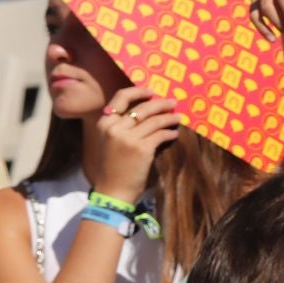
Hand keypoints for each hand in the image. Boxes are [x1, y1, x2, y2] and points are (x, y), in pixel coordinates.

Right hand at [86, 87, 180, 202]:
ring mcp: (127, 138)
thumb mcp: (111, 142)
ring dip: (169, 117)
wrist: (112, 191)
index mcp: (104, 124)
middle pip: (143, 108)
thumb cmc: (114, 167)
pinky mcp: (141, 148)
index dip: (138, 91)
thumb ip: (123, 126)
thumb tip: (149, 110)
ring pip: (155, 120)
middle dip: (161, 104)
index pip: (120, 98)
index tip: (152, 91)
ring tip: (178, 117)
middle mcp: (114, 128)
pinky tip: (174, 134)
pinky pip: (161, 134)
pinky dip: (170, 133)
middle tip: (173, 103)